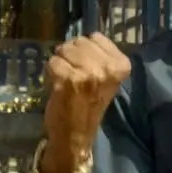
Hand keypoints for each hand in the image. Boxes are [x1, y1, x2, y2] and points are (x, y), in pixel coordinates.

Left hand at [41, 34, 130, 171]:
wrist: (76, 135)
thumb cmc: (90, 104)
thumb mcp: (106, 78)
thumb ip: (100, 56)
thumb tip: (83, 38)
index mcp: (121, 65)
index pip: (96, 37)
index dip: (85, 50)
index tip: (86, 67)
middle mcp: (107, 68)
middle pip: (79, 42)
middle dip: (71, 55)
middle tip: (73, 75)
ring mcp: (88, 73)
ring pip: (64, 50)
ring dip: (60, 63)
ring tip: (66, 81)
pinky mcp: (68, 79)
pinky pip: (53, 62)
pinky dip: (51, 73)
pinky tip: (58, 86)